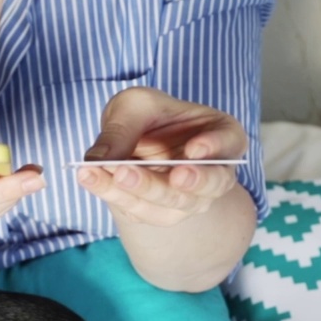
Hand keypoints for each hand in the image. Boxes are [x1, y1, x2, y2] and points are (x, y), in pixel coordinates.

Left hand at [77, 87, 244, 226]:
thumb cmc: (148, 117)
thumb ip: (122, 128)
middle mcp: (214, 175)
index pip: (229, 142)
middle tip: (170, 174)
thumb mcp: (135, 106)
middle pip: (207, 184)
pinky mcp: (159, 213)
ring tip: (117, 173)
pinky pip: (140, 210)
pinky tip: (91, 177)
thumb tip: (98, 158)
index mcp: (222, 137)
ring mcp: (190, 200)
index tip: (195, 149)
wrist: (135, 142)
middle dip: (186, 181)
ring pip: (172, 203)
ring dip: (143, 190)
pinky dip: (115, 195)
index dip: (215, 147)